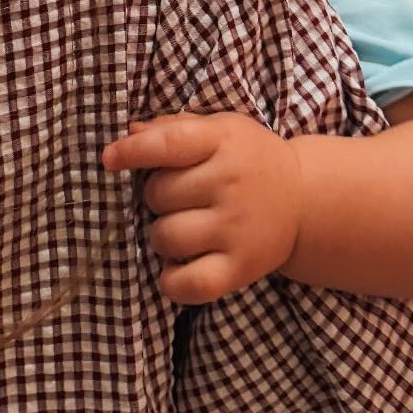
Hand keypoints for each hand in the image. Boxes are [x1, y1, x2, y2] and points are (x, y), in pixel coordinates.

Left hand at [101, 112, 302, 304]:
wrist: (302, 200)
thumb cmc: (247, 160)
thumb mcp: (220, 130)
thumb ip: (174, 128)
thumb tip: (130, 134)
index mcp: (222, 141)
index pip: (169, 143)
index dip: (133, 152)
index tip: (109, 159)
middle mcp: (230, 183)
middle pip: (157, 194)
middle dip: (157, 197)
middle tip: (182, 197)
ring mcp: (236, 228)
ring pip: (164, 237)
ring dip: (162, 236)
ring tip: (184, 228)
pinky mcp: (240, 268)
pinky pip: (187, 284)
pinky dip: (172, 280)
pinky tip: (179, 265)